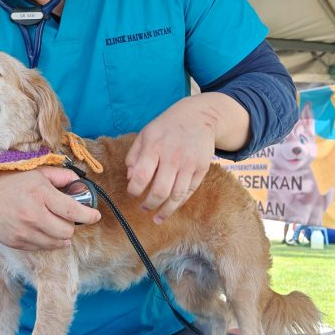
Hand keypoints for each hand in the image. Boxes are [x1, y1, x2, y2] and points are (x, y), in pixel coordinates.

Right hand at [0, 167, 100, 250]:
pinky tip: (41, 230)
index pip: (73, 211)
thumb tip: (77, 183)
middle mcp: (34, 215)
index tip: (95, 216)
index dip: (89, 215)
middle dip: (72, 225)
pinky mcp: (15, 243)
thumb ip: (59, 176)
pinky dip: (46, 241)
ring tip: (55, 225)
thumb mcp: (34, 171)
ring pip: (56, 243)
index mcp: (41, 194)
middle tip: (67, 218)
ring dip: (61, 236)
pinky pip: (40, 248)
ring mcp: (24, 231)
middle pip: (67, 231)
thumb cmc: (7, 180)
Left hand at [125, 95, 221, 223]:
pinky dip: (179, 203)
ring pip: (177, 196)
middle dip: (150, 204)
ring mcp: (189, 163)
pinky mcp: (202, 168)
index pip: (141, 176)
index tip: (133, 193)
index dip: (134, 190)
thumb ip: (134, 156)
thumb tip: (131, 179)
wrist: (199, 117)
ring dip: (165, 210)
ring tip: (157, 217)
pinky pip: (189, 192)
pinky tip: (171, 207)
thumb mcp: (145, 135)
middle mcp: (173, 156)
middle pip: (160, 190)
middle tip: (144, 208)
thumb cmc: (166, 128)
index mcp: (154, 146)